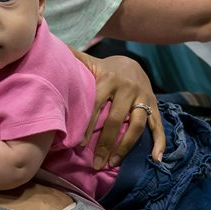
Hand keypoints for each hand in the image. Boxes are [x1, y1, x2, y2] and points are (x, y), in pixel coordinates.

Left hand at [75, 51, 164, 167]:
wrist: (133, 63)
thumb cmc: (105, 70)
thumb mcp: (90, 63)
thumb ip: (73, 59)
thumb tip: (51, 46)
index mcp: (110, 79)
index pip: (97, 105)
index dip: (89, 126)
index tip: (79, 146)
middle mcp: (128, 89)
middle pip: (117, 119)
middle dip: (106, 143)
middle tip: (96, 164)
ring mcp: (144, 98)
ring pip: (137, 125)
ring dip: (126, 147)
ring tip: (113, 163)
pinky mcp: (155, 106)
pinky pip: (158, 126)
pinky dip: (160, 143)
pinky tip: (155, 159)